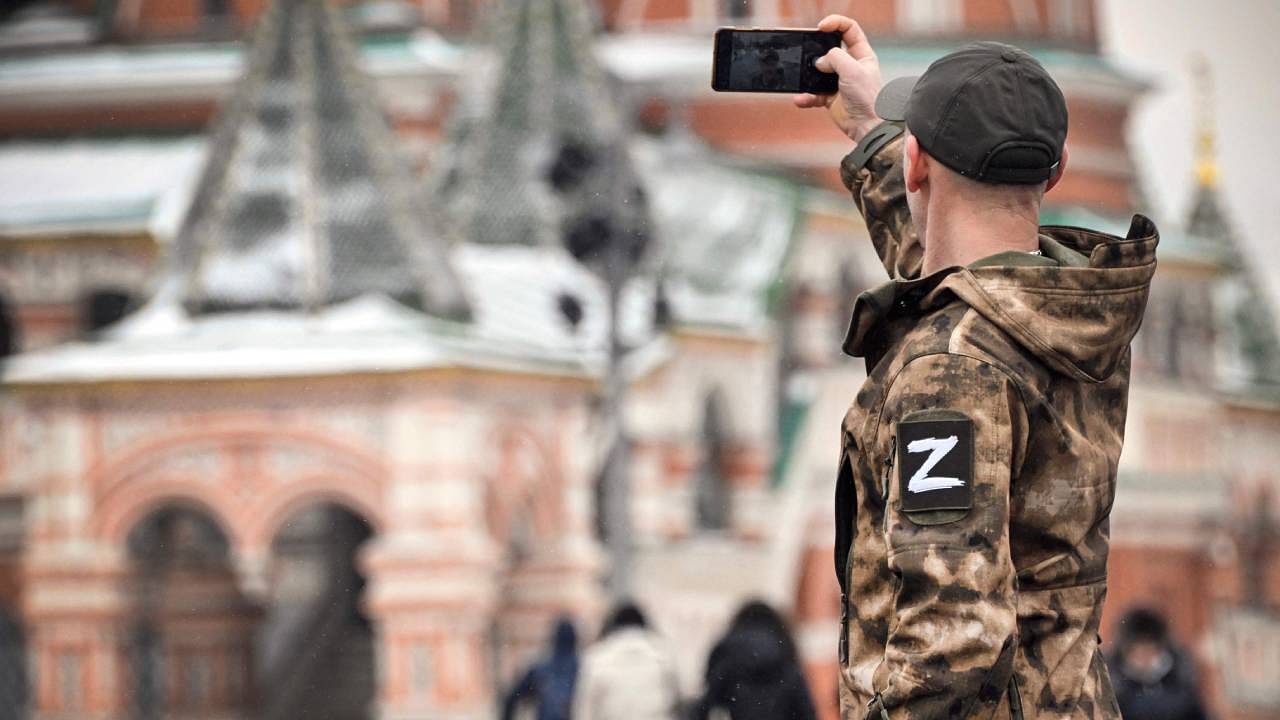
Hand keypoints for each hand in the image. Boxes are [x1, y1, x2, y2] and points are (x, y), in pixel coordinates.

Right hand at [793, 15, 883, 142]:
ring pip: (818, 72)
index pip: (849, 30)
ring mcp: (839, 82)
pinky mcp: (830, 97)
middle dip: (817, 52)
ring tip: (804, 80)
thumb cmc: (869, 98)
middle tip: (808, 54)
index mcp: (861, 55)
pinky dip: (805, 96)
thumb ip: (834, 58)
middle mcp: (850, 66)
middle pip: (829, 50)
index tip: (821, 27)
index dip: (835, 24)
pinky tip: (801, 99)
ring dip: (808, 77)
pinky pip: (813, 93)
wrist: (868, 127)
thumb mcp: (853, 70)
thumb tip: (818, 62)